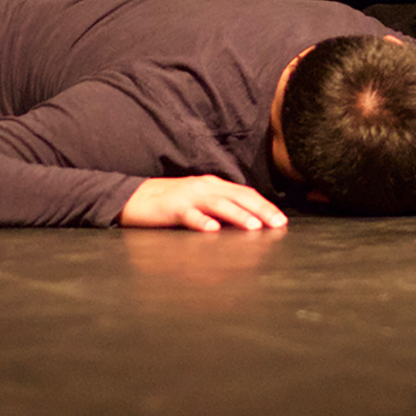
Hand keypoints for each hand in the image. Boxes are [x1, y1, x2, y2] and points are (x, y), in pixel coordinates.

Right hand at [120, 175, 287, 231]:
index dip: (265, 205)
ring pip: (218, 205)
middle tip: (277, 224)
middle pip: (237, 197)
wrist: (134, 198)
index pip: (245, 193)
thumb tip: (248, 220)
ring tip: (254, 227)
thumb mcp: (200, 200)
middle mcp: (204, 187)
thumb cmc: (171, 202)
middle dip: (260, 210)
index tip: (281, 220)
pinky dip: (201, 222)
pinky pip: (189, 216)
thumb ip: (221, 207)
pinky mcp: (172, 208)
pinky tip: (212, 230)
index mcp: (213, 185)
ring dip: (237, 215)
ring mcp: (188, 197)